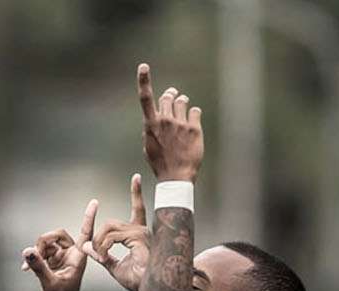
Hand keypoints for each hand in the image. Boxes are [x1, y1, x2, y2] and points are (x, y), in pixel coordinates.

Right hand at [21, 200, 96, 290]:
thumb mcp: (50, 283)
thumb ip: (39, 266)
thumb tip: (28, 251)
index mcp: (78, 257)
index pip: (85, 232)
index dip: (88, 217)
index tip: (95, 202)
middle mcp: (71, 254)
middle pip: (57, 235)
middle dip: (44, 242)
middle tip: (36, 254)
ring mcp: (61, 257)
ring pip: (46, 243)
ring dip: (37, 252)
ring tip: (31, 266)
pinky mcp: (52, 261)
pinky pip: (40, 252)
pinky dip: (33, 258)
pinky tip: (26, 268)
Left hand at [82, 174, 149, 290]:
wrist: (151, 290)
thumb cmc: (138, 281)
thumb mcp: (114, 266)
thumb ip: (101, 254)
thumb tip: (87, 246)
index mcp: (139, 235)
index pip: (138, 208)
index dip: (136, 193)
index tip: (137, 177)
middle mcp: (142, 230)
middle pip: (111, 223)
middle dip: (98, 236)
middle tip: (96, 254)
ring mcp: (141, 232)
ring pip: (109, 228)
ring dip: (99, 243)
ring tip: (100, 257)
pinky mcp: (138, 238)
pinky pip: (112, 236)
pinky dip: (103, 246)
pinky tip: (104, 256)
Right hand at [136, 63, 202, 181]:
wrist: (176, 177)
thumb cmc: (161, 162)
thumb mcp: (149, 144)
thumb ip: (153, 125)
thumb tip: (158, 112)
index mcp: (151, 125)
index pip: (145, 98)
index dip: (144, 80)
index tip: (143, 66)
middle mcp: (165, 121)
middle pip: (168, 97)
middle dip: (171, 94)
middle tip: (174, 94)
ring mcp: (180, 124)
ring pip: (182, 101)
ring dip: (183, 102)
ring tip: (184, 107)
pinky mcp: (194, 128)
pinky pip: (195, 111)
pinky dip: (194, 114)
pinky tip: (193, 122)